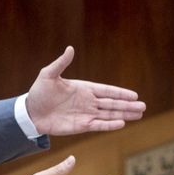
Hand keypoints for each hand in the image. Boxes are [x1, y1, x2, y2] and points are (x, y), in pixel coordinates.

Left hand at [26, 46, 145, 135]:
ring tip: (139, 115)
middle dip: (128, 105)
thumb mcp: (48, 75)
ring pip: (109, 114)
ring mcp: (85, 114)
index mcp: (83, 88)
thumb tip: (70, 48)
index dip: (120, 93)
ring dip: (124, 114)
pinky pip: (98, 125)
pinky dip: (110, 125)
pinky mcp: (81, 126)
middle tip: (144, 107)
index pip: (106, 91)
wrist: (30, 113)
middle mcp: (87, 101)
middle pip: (112, 103)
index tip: (134, 95)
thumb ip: (61, 63)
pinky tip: (122, 124)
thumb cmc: (39, 92)